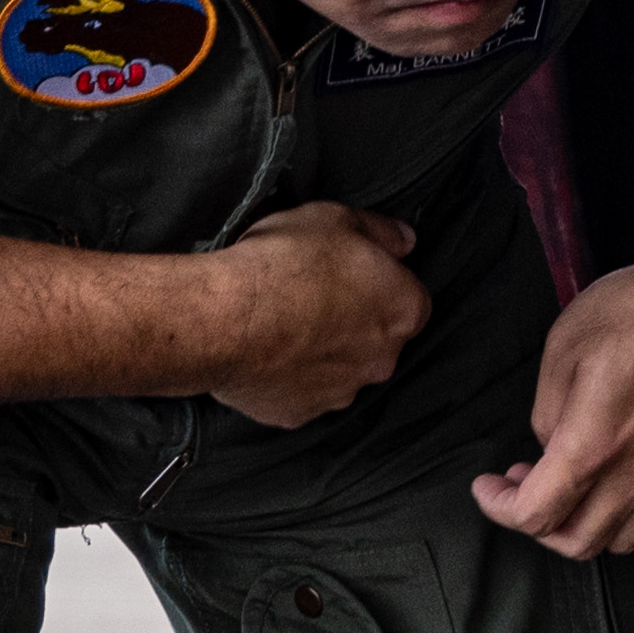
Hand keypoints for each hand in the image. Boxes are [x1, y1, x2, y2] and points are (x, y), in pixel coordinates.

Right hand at [208, 203, 430, 428]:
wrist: (224, 319)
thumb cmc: (283, 265)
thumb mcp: (336, 219)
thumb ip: (380, 231)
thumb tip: (403, 240)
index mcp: (402, 310)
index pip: (409, 300)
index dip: (380, 285)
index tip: (352, 275)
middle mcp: (382, 359)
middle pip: (378, 340)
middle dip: (353, 322)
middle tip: (313, 297)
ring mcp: (341, 392)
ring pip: (340, 370)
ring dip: (322, 352)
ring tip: (283, 325)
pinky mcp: (300, 413)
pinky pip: (301, 392)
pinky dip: (288, 377)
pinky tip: (264, 353)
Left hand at [472, 258, 633, 558]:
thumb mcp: (565, 345)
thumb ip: (547, 410)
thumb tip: (551, 443)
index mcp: (595, 444)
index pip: (537, 514)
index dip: (499, 508)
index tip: (486, 486)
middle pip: (578, 543)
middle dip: (537, 527)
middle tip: (521, 484)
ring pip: (621, 538)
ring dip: (582, 524)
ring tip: (566, 482)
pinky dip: (619, 509)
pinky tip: (608, 468)